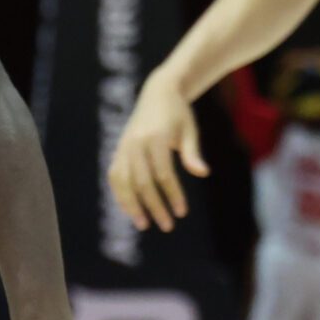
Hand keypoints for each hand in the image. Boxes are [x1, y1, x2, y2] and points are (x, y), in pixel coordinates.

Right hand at [106, 74, 207, 231]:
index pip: (163, 174)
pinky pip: (116, 177)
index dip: (173, 195)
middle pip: (142, 183)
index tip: (182, 213)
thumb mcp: (190, 130)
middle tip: (167, 226)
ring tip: (143, 224)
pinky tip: (131, 210)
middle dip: (154, 206)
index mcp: (156, 137)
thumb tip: (203, 173)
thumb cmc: (179, 114)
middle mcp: (136, 143)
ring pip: (124, 182)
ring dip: (132, 205)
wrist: (158, 93)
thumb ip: (193, 153)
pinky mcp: (118, 150)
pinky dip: (121, 194)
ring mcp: (124, 147)